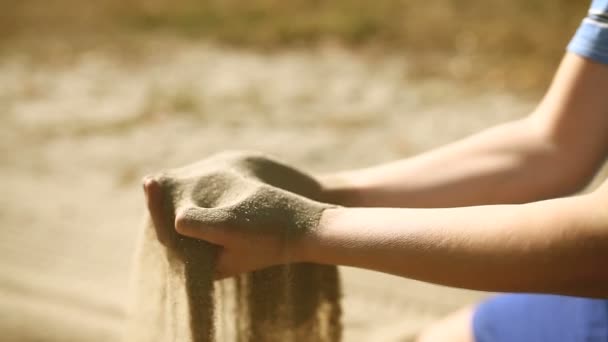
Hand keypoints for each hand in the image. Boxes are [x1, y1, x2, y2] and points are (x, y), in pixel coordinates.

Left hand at [142, 151, 333, 278]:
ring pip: (190, 226)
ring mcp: (222, 249)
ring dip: (180, 203)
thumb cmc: (273, 224)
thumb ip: (200, 224)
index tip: (150, 180)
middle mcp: (211, 260)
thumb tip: (173, 218)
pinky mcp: (233, 237)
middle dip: (164, 206)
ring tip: (169, 181)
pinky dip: (198, 204)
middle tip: (153, 179)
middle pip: (176, 232)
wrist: (310, 227)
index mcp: (206, 264)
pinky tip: (196, 187)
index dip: (155, 207)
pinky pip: (206, 221)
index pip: (169, 236)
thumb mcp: (234, 223)